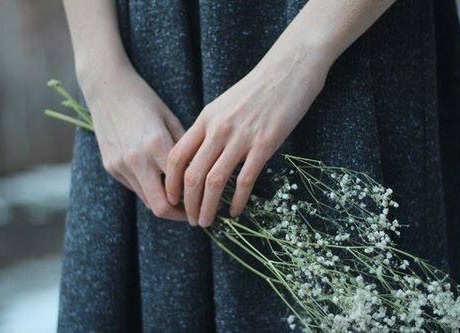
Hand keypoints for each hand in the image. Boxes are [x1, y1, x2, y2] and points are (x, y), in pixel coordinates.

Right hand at [80, 64, 186, 219]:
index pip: (179, 189)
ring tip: (182, 200)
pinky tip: (161, 181)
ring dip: (164, 203)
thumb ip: (184, 149)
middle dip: (179, 215)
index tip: (207, 203)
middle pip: (160, 207)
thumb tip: (201, 174)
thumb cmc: (144, 99)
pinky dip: (149, 189)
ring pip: (146, 200)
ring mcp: (119, 165)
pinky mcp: (109, 166)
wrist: (106, 87)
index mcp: (156, 145)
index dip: (194, 202)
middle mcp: (136, 160)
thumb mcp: (170, 118)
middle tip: (195, 213)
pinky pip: (134, 187)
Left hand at [165, 47, 329, 226]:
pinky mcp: (265, 145)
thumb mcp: (224, 105)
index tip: (173, 199)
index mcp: (205, 119)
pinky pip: (244, 180)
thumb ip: (209, 129)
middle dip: (187, 203)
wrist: (288, 70)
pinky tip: (236, 211)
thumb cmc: (256, 89)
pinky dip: (237, 201)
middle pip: (192, 175)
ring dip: (207, 207)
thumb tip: (198, 155)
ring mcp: (241, 137)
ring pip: (214, 182)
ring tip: (207, 222)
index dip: (171, 182)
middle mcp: (218, 129)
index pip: (176, 156)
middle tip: (192, 220)